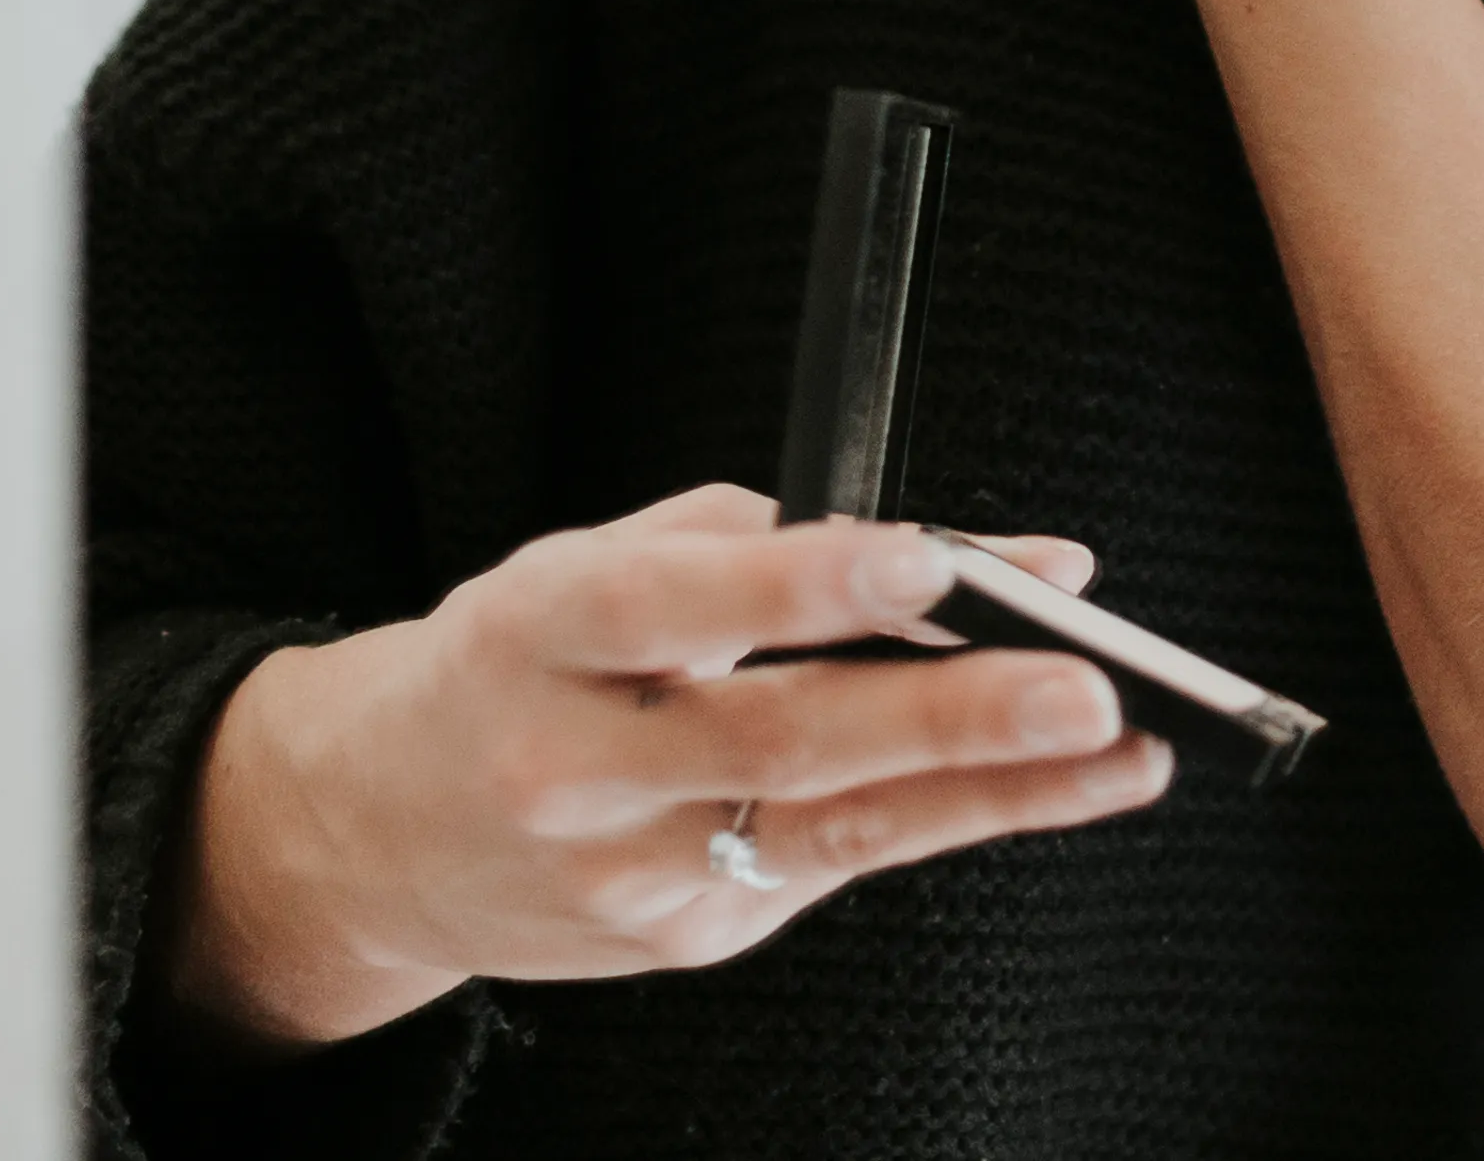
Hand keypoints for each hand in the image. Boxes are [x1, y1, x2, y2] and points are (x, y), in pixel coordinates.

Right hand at [153, 488, 1171, 1050]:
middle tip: (1082, 685)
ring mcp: (624, 870)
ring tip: (1117, 755)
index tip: (931, 557)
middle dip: (950, 713)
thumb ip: (757, 543)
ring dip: (993, 791)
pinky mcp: (674, 940)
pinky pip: (827, 866)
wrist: (366, 833)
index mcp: (538, 632)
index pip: (674, 603)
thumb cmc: (513, 665)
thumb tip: (958, 556)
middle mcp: (574, 763)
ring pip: (831, 829)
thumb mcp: (587, 564)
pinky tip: (1039, 788)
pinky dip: (941, 820)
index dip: (805, 582)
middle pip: (779, 740)